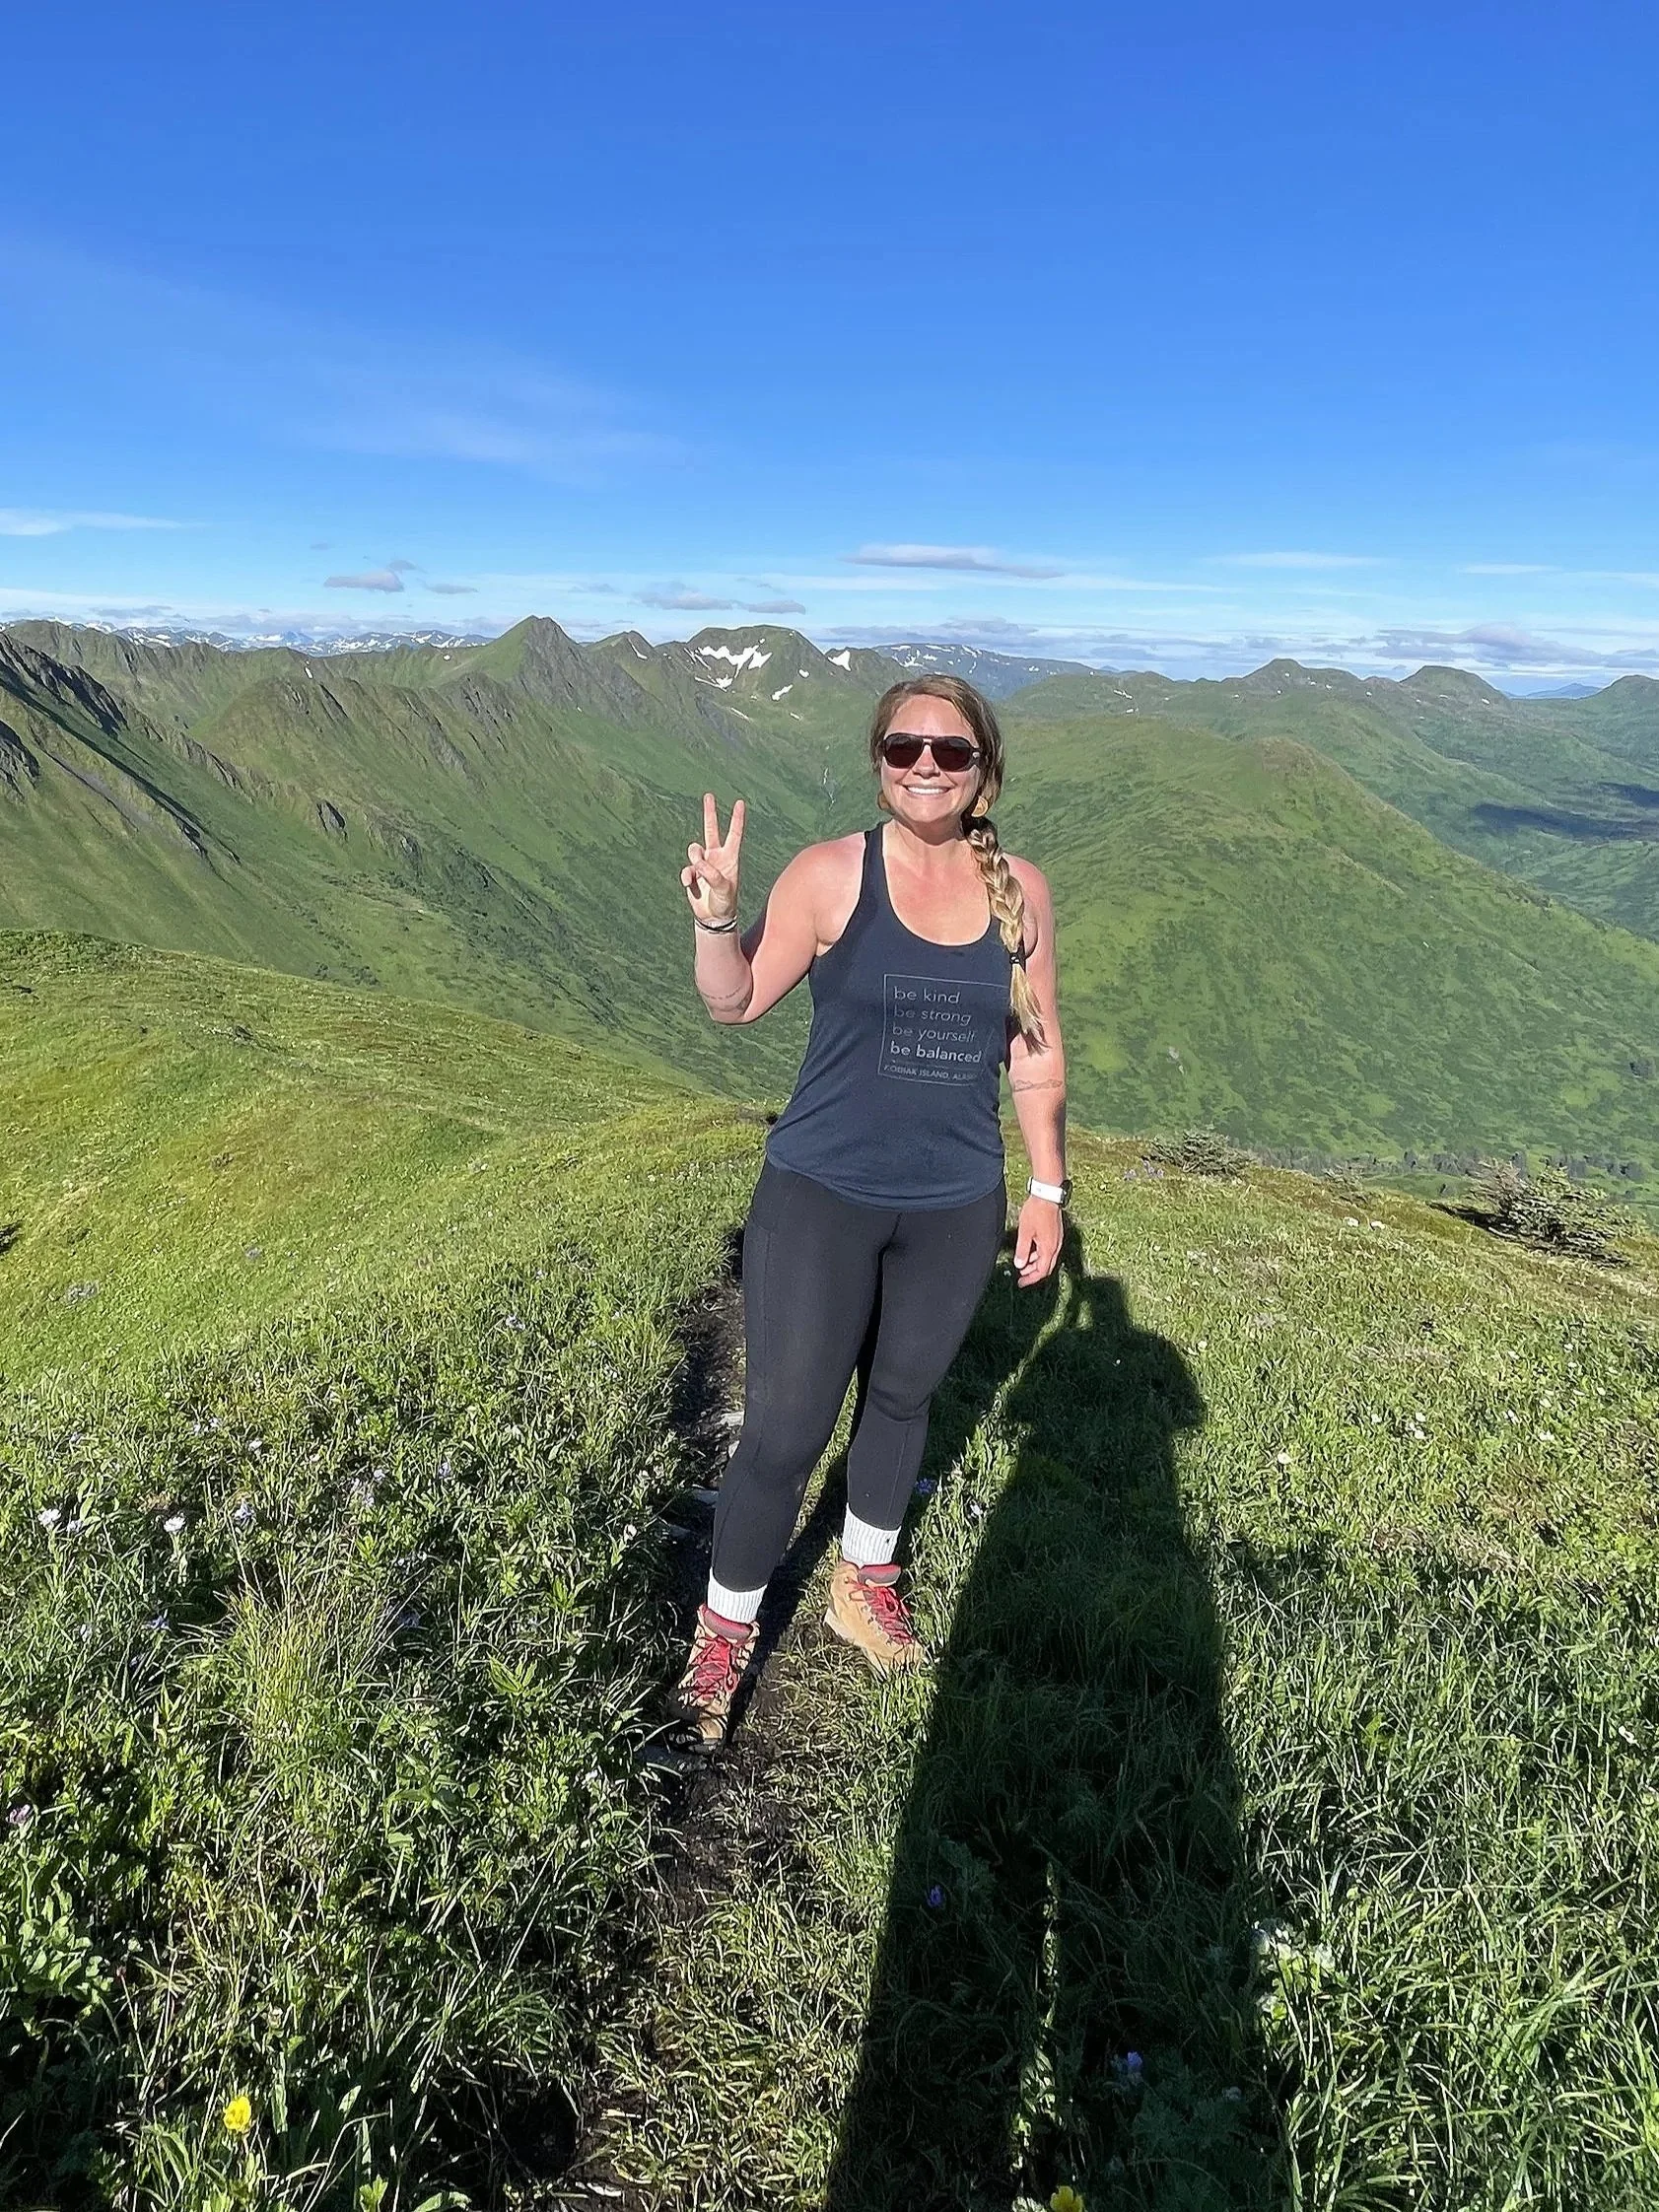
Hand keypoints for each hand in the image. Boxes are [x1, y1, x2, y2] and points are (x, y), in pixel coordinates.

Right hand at [682, 793, 745, 924]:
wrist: (713, 917)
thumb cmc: (725, 903)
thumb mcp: (724, 890)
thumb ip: (712, 875)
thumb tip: (698, 863)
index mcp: (730, 858)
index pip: (734, 834)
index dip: (737, 819)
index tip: (740, 802)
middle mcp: (717, 857)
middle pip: (711, 830)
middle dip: (710, 813)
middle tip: (709, 795)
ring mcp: (704, 864)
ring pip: (694, 849)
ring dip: (695, 858)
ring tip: (698, 871)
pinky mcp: (693, 873)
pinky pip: (686, 869)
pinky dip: (687, 876)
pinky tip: (690, 885)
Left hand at [1013, 1196, 1062, 1286]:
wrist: (1048, 1195)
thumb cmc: (1036, 1212)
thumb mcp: (1025, 1233)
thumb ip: (1022, 1250)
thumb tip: (1019, 1265)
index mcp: (1049, 1249)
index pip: (1041, 1271)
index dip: (1030, 1279)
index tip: (1020, 1283)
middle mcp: (1056, 1246)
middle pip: (1046, 1267)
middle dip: (1033, 1273)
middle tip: (1021, 1277)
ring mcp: (1057, 1240)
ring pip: (1047, 1258)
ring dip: (1035, 1263)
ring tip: (1022, 1263)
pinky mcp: (1056, 1234)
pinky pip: (1049, 1250)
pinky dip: (1039, 1254)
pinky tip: (1030, 1250)